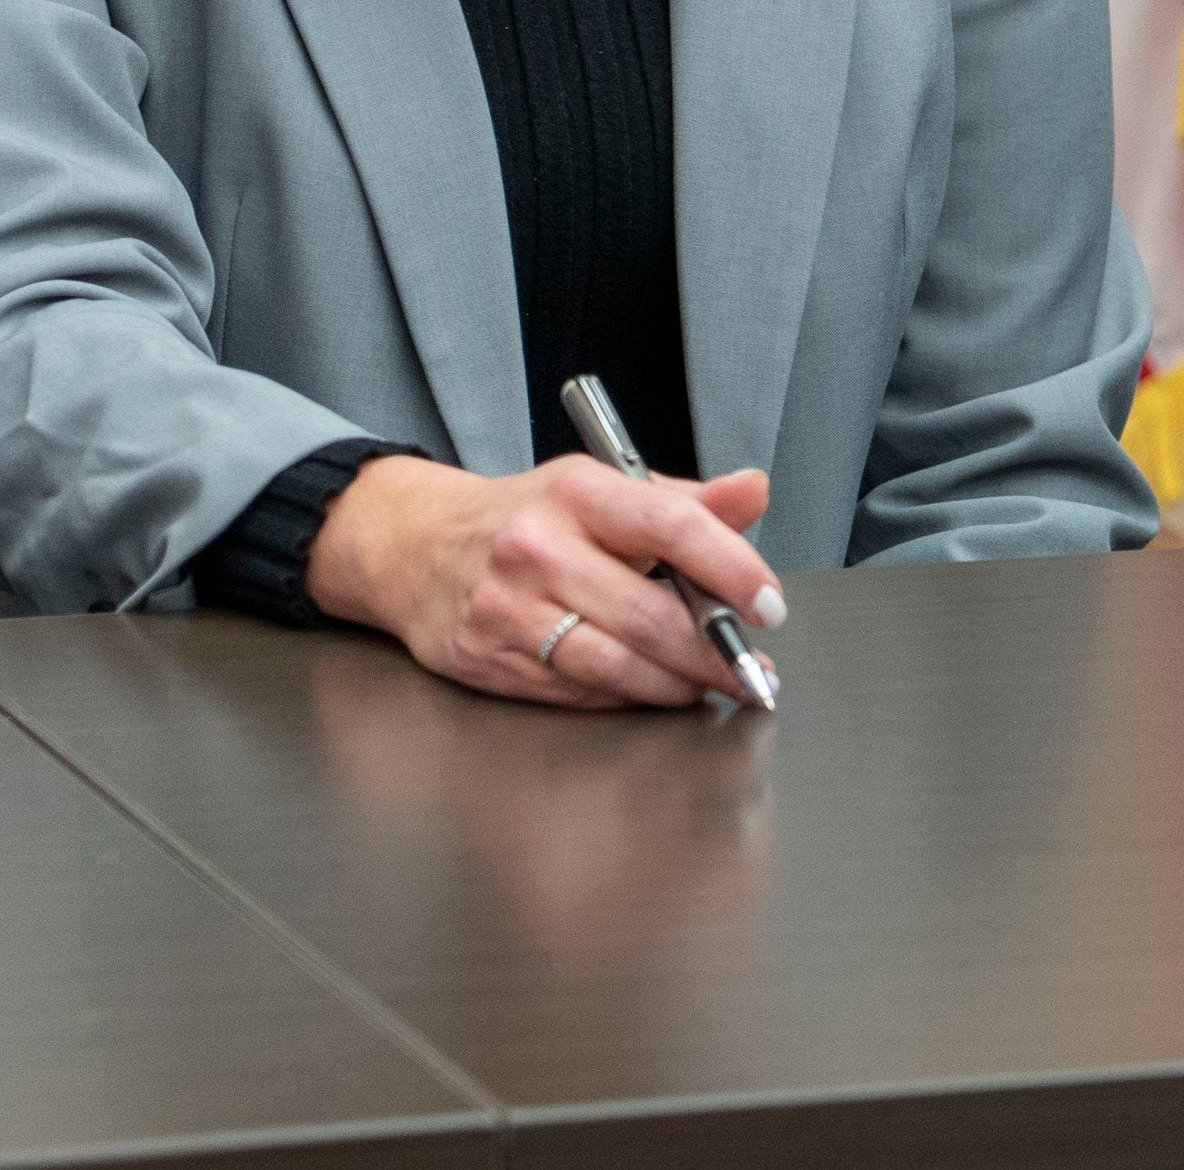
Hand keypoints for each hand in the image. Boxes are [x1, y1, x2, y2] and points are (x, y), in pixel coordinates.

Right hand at [304, 453, 785, 707]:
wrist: (415, 546)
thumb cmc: (527, 516)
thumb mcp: (602, 486)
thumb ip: (685, 499)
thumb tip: (754, 492)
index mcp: (578, 493)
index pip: (672, 526)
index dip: (732, 569)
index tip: (768, 603)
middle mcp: (539, 549)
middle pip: (649, 614)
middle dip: (714, 650)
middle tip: (752, 666)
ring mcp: (509, 610)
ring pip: (616, 665)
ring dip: (677, 683)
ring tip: (712, 682)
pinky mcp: (489, 660)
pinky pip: (579, 691)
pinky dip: (627, 697)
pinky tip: (654, 688)